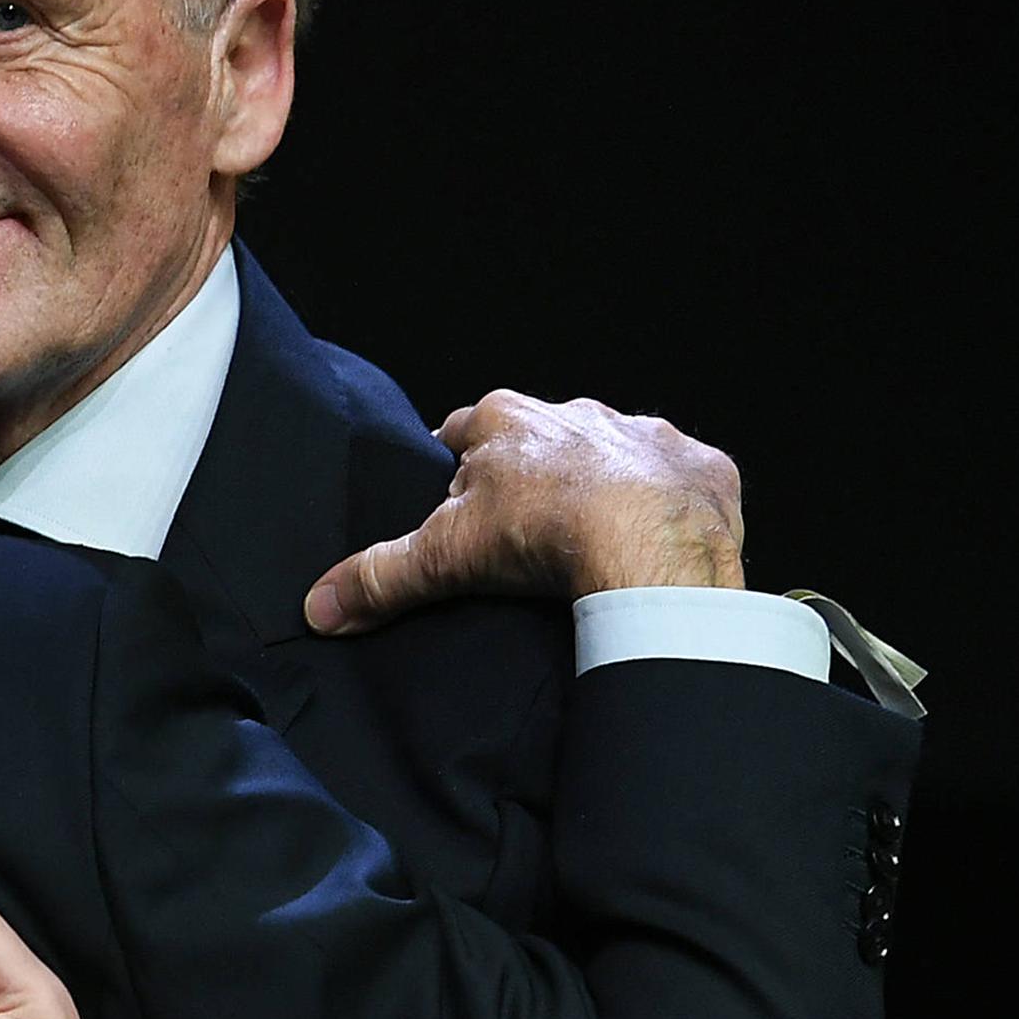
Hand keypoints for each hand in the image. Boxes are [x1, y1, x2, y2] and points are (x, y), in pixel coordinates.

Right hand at [303, 389, 744, 634]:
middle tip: (523, 535)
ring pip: (612, 455)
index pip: (462, 434)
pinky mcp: (698, 465)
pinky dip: (669, 509)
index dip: (456, 471)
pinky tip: (657, 547)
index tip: (455, 507)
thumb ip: (380, 577)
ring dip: (604, 487)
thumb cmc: (546, 534)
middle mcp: (573, 413)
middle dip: (531, 476)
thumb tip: (320, 605)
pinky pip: (680, 481)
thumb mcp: (445, 557)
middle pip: (538, 441)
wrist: (652, 547)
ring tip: (594, 544)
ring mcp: (642, 435)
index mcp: (506, 421)